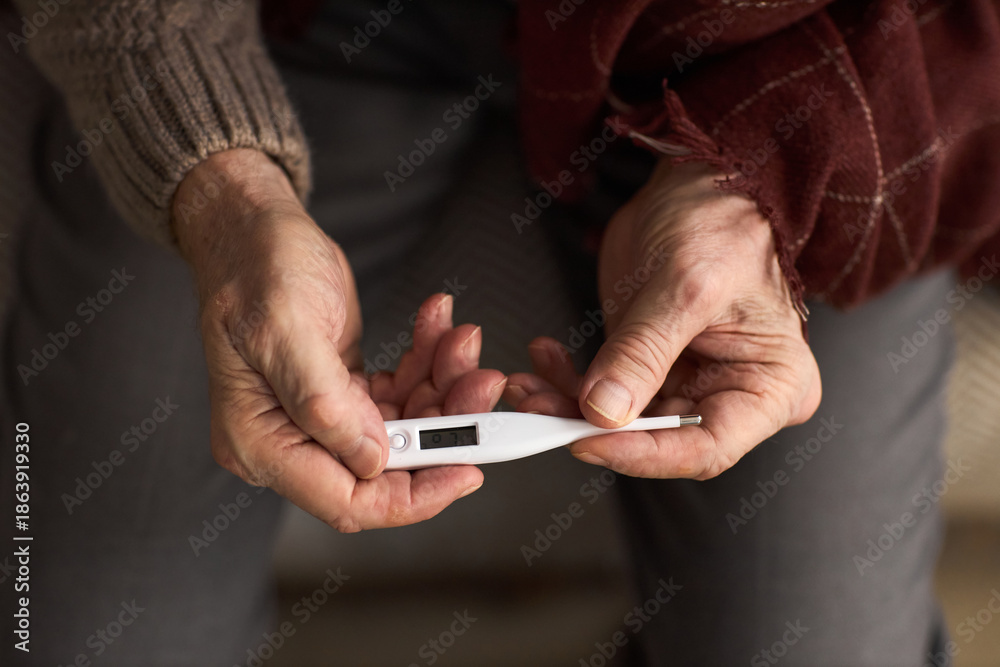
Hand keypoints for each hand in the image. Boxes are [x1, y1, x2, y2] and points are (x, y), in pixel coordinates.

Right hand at [172, 149, 500, 530]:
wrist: (252, 227)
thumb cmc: (252, 268)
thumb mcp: (285, 330)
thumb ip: (326, 404)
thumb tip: (372, 459)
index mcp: (260, 443)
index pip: (348, 501)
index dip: (414, 495)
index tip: (468, 468)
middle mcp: (289, 440)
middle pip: (387, 465)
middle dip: (444, 427)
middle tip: (481, 381)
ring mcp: (319, 417)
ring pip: (404, 427)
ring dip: (443, 386)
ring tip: (461, 339)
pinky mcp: (344, 392)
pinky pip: (401, 394)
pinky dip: (427, 363)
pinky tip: (438, 327)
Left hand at [504, 160, 820, 478]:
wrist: (703, 183)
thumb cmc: (725, 222)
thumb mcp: (686, 285)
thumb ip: (644, 352)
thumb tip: (605, 410)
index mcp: (770, 388)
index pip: (705, 449)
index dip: (643, 453)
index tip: (589, 439)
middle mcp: (729, 395)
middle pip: (655, 440)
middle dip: (590, 429)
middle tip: (540, 412)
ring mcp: (685, 382)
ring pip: (619, 421)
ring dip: (567, 407)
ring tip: (528, 385)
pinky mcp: (648, 365)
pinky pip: (603, 391)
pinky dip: (567, 381)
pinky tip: (544, 360)